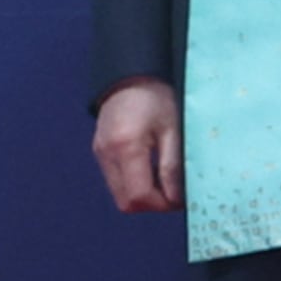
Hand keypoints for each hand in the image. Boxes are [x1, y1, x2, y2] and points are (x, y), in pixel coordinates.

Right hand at [89, 77, 183, 213]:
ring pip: (120, 195)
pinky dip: (134, 184)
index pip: (139, 197)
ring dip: (143, 195)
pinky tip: (150, 170)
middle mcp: (107, 154)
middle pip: (126, 203)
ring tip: (163, 179)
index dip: (162, 204)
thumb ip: (172, 166)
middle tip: (173, 191)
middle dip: (152, 204)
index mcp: (126, 147)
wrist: (130, 75)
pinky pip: (116, 181)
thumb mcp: (173, 130)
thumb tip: (176, 198)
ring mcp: (101, 154)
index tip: (180, 198)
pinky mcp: (100, 152)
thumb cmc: (155, 97)